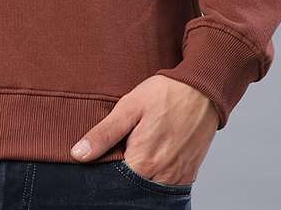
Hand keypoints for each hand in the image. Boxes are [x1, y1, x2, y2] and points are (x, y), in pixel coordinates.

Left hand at [69, 74, 218, 185]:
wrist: (202, 90)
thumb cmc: (165, 94)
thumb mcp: (129, 106)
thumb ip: (104, 133)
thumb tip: (78, 154)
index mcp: (143, 161)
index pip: (114, 183)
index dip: (104, 173)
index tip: (101, 160)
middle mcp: (161, 176)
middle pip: (132, 190)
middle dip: (121, 178)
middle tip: (120, 152)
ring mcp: (177, 178)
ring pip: (149, 191)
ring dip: (139, 178)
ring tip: (134, 154)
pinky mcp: (188, 175)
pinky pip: (167, 187)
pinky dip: (155, 178)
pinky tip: (150, 160)